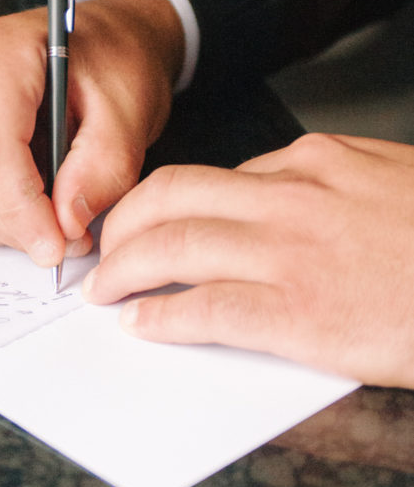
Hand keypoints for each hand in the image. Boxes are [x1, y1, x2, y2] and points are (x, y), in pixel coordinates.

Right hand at [0, 0, 183, 265]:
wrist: (104, 46)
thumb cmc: (117, 64)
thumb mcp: (131, 108)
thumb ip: (104, 166)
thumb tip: (66, 224)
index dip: (22, 210)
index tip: (58, 246)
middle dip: (22, 228)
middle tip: (76, 238)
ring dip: (9, 229)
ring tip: (60, 214)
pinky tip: (32, 202)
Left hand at [83, 133, 413, 387]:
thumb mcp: (395, 182)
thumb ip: (335, 181)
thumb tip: (277, 192)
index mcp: (320, 162)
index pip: (217, 175)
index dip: (168, 202)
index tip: (149, 222)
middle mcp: (295, 198)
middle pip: (173, 196)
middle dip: (123, 223)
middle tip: (103, 249)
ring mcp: (293, 254)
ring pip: (173, 245)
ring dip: (125, 268)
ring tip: (105, 290)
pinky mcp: (300, 313)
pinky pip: (204, 307)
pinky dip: (160, 315)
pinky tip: (143, 324)